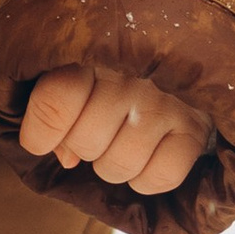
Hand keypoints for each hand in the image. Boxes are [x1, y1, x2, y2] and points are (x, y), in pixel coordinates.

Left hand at [18, 66, 211, 197]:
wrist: (175, 71)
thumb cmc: (107, 81)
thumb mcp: (71, 84)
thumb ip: (54, 114)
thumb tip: (67, 157)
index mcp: (91, 53)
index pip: (57, 98)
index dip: (40, 131)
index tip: (40, 140)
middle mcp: (132, 74)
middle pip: (85, 141)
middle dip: (81, 148)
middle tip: (95, 132)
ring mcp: (166, 102)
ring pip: (118, 165)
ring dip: (112, 165)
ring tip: (120, 142)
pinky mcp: (195, 129)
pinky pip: (159, 177)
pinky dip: (146, 179)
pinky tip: (146, 157)